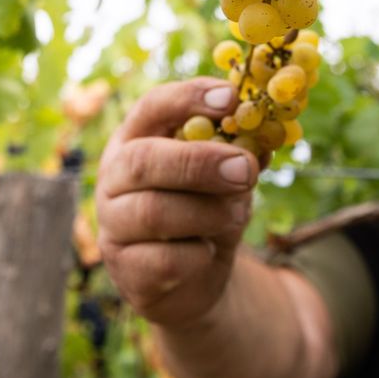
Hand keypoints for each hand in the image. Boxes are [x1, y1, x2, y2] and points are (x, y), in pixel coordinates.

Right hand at [96, 79, 258, 327]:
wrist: (192, 279)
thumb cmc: (205, 212)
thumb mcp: (226, 179)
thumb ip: (240, 156)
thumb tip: (265, 137)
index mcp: (136, 139)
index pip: (151, 107)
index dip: (188, 98)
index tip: (230, 98)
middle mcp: (114, 177)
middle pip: (143, 160)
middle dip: (199, 162)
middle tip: (245, 169)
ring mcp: (113, 225)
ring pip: (155, 212)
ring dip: (209, 212)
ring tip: (238, 213)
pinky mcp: (125, 270)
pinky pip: (165, 260)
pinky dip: (198, 255)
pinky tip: (207, 252)